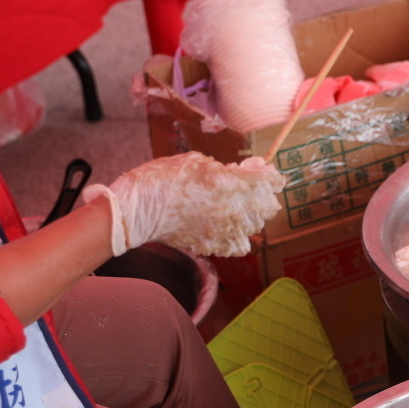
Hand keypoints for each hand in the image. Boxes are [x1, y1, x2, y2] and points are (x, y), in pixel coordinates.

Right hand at [82, 152, 283, 257]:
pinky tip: (226, 227)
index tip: (263, 171)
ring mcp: (225, 232)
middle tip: (249, 187)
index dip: (270, 175)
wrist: (137, 211)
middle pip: (268, 207)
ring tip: (236, 207)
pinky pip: (239, 245)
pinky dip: (237, 237)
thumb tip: (241, 174)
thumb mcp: (196, 162)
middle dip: (263, 195)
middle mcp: (233, 210)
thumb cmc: (162, 179)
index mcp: (231, 184)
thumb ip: (224, 170)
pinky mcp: (214, 246)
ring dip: (251, 216)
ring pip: (255, 228)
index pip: (270, 182)